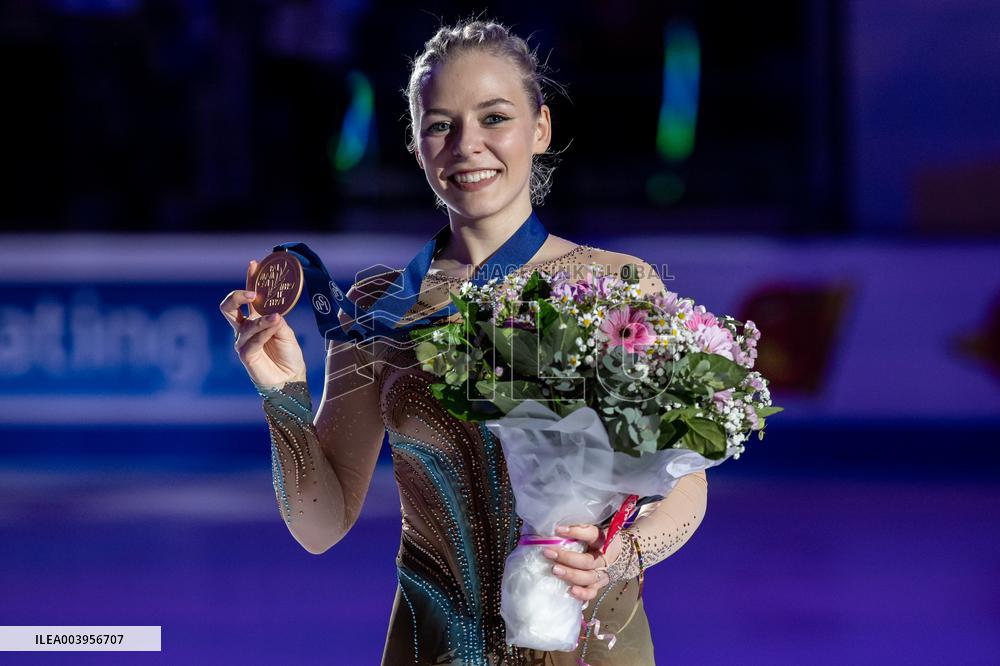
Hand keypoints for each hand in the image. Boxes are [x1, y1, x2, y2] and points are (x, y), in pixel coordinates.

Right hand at [219, 259, 307, 387]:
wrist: (291, 379)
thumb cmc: (289, 355)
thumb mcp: (286, 332)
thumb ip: (277, 319)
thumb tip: (272, 311)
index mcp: (254, 320)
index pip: (247, 297)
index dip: (249, 280)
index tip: (253, 264)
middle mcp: (244, 329)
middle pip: (228, 307)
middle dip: (238, 295)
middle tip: (254, 293)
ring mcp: (242, 341)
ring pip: (246, 323)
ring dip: (262, 320)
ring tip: (277, 317)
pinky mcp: (245, 355)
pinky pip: (252, 339)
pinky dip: (264, 331)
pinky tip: (275, 325)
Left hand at [543, 524, 623, 601]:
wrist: (617, 555)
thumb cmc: (597, 541)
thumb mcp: (592, 531)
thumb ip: (578, 529)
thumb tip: (555, 529)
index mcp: (602, 541)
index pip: (592, 534)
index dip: (576, 532)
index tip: (558, 530)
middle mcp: (603, 558)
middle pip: (587, 561)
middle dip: (567, 557)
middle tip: (549, 553)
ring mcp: (601, 574)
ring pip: (588, 577)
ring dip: (570, 574)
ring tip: (554, 570)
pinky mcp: (598, 585)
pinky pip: (591, 592)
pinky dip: (582, 593)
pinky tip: (570, 591)